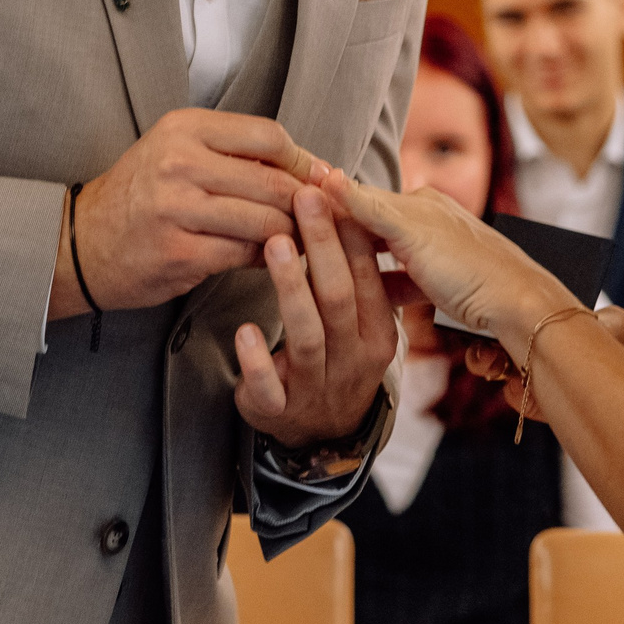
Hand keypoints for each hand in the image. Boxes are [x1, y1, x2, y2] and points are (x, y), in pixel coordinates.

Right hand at [54, 110, 321, 315]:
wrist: (83, 242)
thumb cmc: (142, 195)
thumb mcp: (179, 152)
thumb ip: (235, 153)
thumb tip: (310, 168)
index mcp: (185, 128)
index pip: (268, 136)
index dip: (303, 161)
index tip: (320, 179)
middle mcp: (180, 162)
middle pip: (273, 180)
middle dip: (306, 203)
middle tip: (321, 216)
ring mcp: (177, 208)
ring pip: (265, 220)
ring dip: (291, 234)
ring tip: (300, 239)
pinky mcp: (178, 252)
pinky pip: (244, 254)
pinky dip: (266, 258)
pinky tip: (269, 258)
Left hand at [234, 186, 399, 447]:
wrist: (323, 435)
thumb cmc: (337, 357)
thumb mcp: (361, 323)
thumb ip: (358, 275)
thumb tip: (350, 203)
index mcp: (377, 332)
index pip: (367, 277)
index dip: (350, 233)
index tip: (331, 188)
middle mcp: (353, 360)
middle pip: (339, 298)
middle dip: (322, 245)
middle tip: (303, 198)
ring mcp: (318, 387)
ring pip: (308, 336)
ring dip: (290, 287)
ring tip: (273, 244)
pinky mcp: (279, 410)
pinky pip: (270, 387)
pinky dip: (258, 360)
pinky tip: (246, 330)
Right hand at [319, 170, 572, 356]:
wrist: (519, 310)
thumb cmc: (469, 267)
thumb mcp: (412, 233)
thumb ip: (367, 207)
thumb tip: (327, 175)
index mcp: (419, 203)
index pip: (360, 201)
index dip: (327, 212)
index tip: (292, 222)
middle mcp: (427, 223)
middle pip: (370, 230)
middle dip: (339, 242)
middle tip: (301, 255)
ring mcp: (434, 255)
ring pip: (383, 259)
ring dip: (357, 267)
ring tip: (323, 280)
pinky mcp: (440, 286)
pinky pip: (399, 284)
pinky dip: (380, 290)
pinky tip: (362, 302)